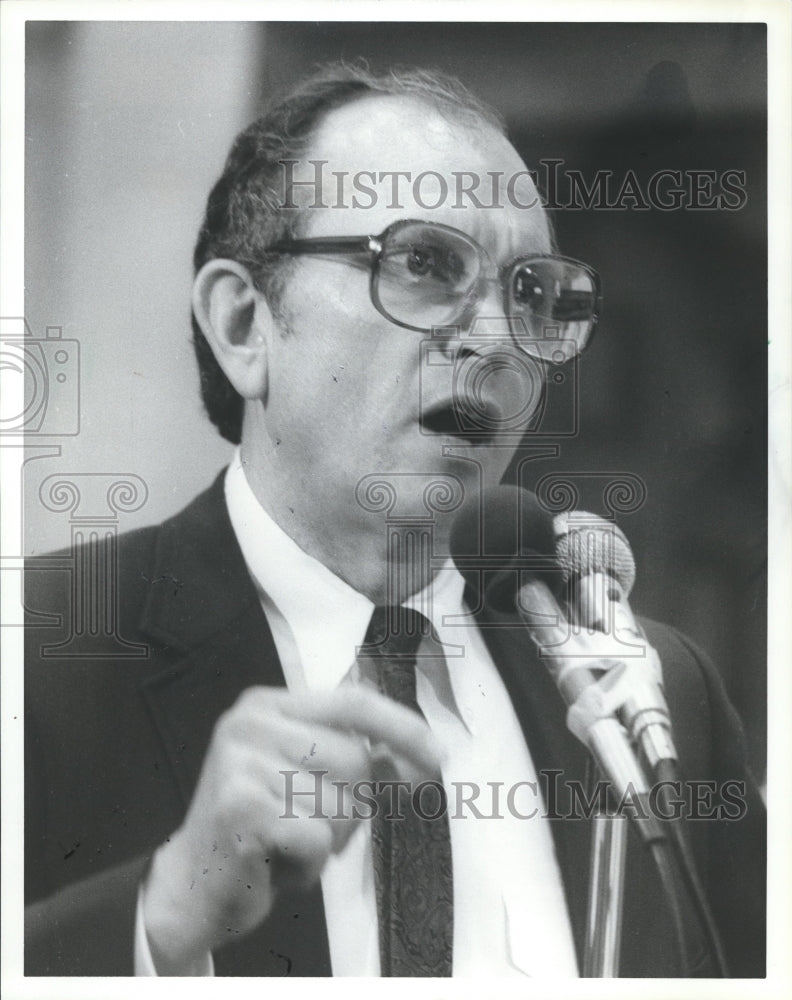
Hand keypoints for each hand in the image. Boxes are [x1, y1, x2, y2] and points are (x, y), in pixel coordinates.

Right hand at [141, 685, 440, 971]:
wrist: (191, 886)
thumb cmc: (258, 829)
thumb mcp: (303, 779)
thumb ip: (351, 758)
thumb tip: (418, 759)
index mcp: (266, 705)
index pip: (352, 702)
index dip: (401, 727)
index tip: (438, 755)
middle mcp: (250, 723)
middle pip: (354, 758)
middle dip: (350, 805)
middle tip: (306, 824)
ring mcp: (242, 762)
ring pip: (341, 802)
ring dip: (328, 839)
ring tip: (286, 842)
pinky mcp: (242, 809)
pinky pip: (318, 838)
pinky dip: (308, 865)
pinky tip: (275, 863)